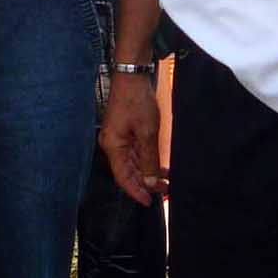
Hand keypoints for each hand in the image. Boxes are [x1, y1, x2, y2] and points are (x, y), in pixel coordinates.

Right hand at [100, 71, 166, 204]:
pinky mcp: (123, 131)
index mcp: (113, 147)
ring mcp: (117, 138)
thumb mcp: (147, 132)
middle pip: (127, 171)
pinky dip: (146, 160)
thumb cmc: (137, 101)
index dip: (136, 191)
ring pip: (132, 163)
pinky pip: (133, 152)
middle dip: (145, 183)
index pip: (123, 177)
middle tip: (165, 191)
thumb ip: (148, 159)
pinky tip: (159, 165)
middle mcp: (111, 145)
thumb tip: (149, 182)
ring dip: (147, 172)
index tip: (149, 202)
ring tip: (166, 180)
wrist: (131, 75)